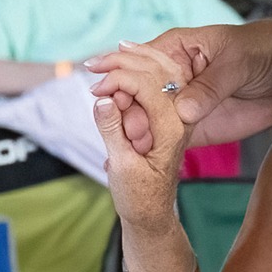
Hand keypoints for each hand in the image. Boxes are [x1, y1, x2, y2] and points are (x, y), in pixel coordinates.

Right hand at [84, 21, 271, 156]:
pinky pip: (170, 138)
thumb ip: (210, 85)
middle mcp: (172, 77)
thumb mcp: (239, 62)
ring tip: (127, 150)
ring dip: (136, 133)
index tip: (102, 90)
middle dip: (125, 111)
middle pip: (137, 94)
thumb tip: (182, 110)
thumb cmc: (265, 52)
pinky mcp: (196, 127)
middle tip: (123, 130)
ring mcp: (182, 104)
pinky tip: (137, 162)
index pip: (138, 62)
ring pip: (149, 119)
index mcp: (176, 50)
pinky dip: (154, 150)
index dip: (118, 74)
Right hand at [89, 39, 189, 226]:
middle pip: (157, 71)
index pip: (149, 86)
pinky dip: (136, 69)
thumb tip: (103, 100)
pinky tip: (117, 60)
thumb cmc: (138, 195)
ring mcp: (174, 114)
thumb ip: (113, 131)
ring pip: (158, 71)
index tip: (94, 89)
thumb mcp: (122, 166)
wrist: (153, 211)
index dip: (119, 79)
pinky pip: (155, 82)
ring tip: (101, 61)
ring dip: (129, 61)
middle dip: (123, 62)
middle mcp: (179, 117)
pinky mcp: (166, 114)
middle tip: (93, 64)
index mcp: (172, 129)